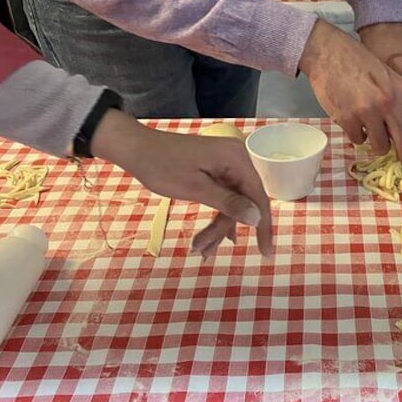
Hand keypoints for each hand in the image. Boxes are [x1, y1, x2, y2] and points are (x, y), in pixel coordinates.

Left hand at [90, 110, 272, 257]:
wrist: (135, 148)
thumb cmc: (162, 166)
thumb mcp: (195, 188)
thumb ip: (228, 203)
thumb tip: (258, 218)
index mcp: (237, 159)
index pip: (259, 197)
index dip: (264, 227)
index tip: (266, 253)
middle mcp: (237, 160)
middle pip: (244, 203)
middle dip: (224, 229)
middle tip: (203, 251)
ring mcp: (226, 165)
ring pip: (232, 204)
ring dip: (217, 227)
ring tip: (198, 249)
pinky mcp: (215, 170)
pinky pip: (223, 197)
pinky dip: (214, 216)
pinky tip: (209, 238)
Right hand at [299, 20, 401, 161]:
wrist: (330, 53)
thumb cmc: (361, 64)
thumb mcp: (392, 77)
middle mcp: (390, 102)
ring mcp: (368, 111)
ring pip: (382, 146)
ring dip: (379, 147)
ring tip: (374, 138)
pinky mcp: (348, 118)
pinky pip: (358, 140)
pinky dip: (357, 136)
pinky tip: (355, 125)